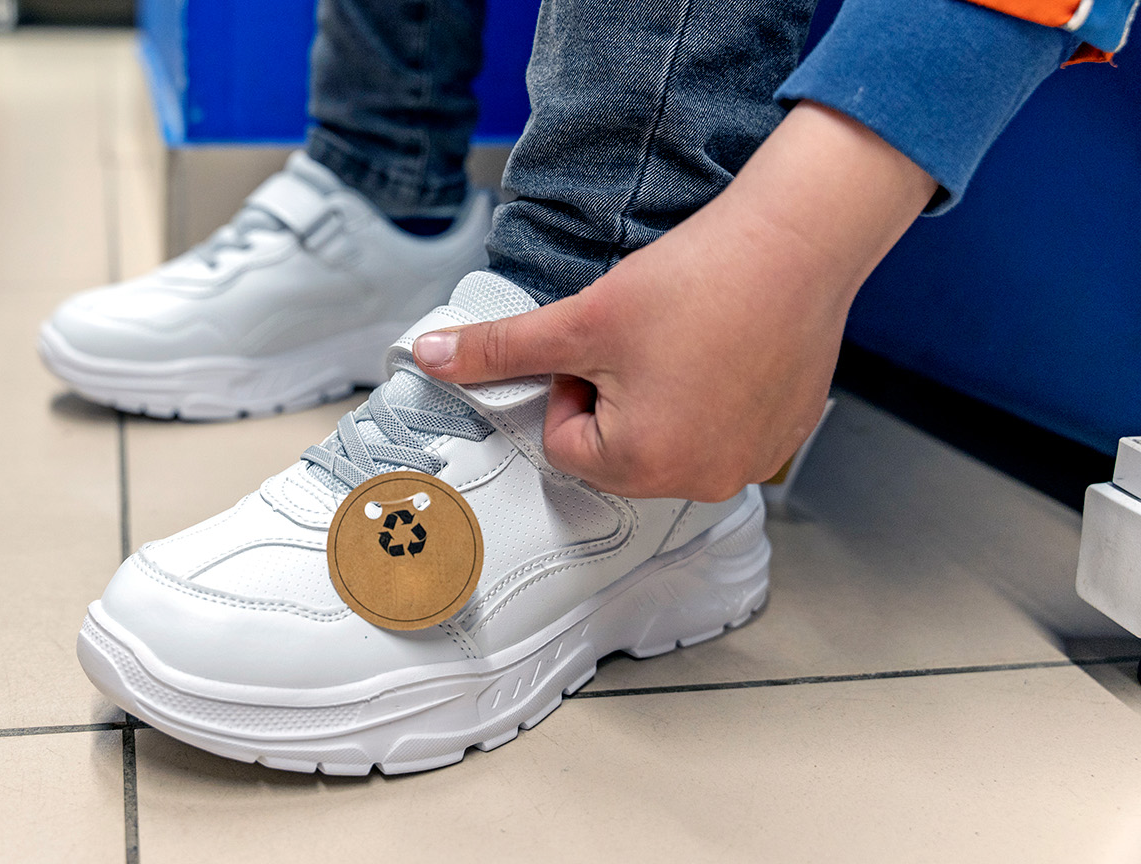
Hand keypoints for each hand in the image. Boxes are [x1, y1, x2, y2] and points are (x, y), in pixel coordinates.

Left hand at [415, 102, 937, 500]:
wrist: (796, 243)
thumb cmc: (698, 282)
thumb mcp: (579, 319)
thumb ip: (498, 350)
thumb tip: (430, 358)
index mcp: (643, 464)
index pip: (565, 442)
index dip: (572, 386)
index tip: (603, 345)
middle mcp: (701, 480)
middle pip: (615, 451)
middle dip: (614, 397)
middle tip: (644, 341)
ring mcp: (747, 464)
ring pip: (666, 440)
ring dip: (660, 398)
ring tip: (686, 342)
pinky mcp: (781, 438)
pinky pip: (719, 431)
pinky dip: (710, 397)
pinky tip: (723, 349)